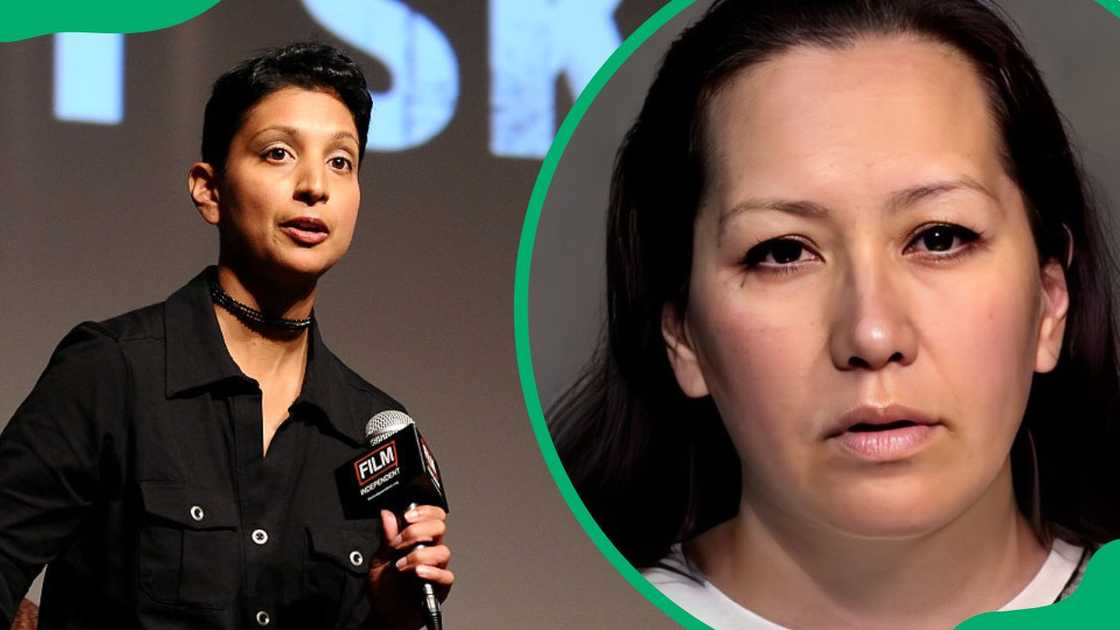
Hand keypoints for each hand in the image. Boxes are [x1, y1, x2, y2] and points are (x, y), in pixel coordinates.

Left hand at [367, 505, 453, 629]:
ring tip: (401, 565)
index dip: (424, 511)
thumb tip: (387, 514)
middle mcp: (431, 550)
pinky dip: (431, 572)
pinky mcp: (440, 586)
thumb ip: (386, 537)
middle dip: (418, 531)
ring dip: (419, 555)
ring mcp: (437, 568)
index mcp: (419, 539)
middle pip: (439, 528)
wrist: (386, 613)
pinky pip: (445, 576)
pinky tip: (418, 572)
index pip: (433, 516)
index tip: (407, 516)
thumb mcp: (380, 558)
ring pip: (443, 551)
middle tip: (399, 543)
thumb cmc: (386, 586)